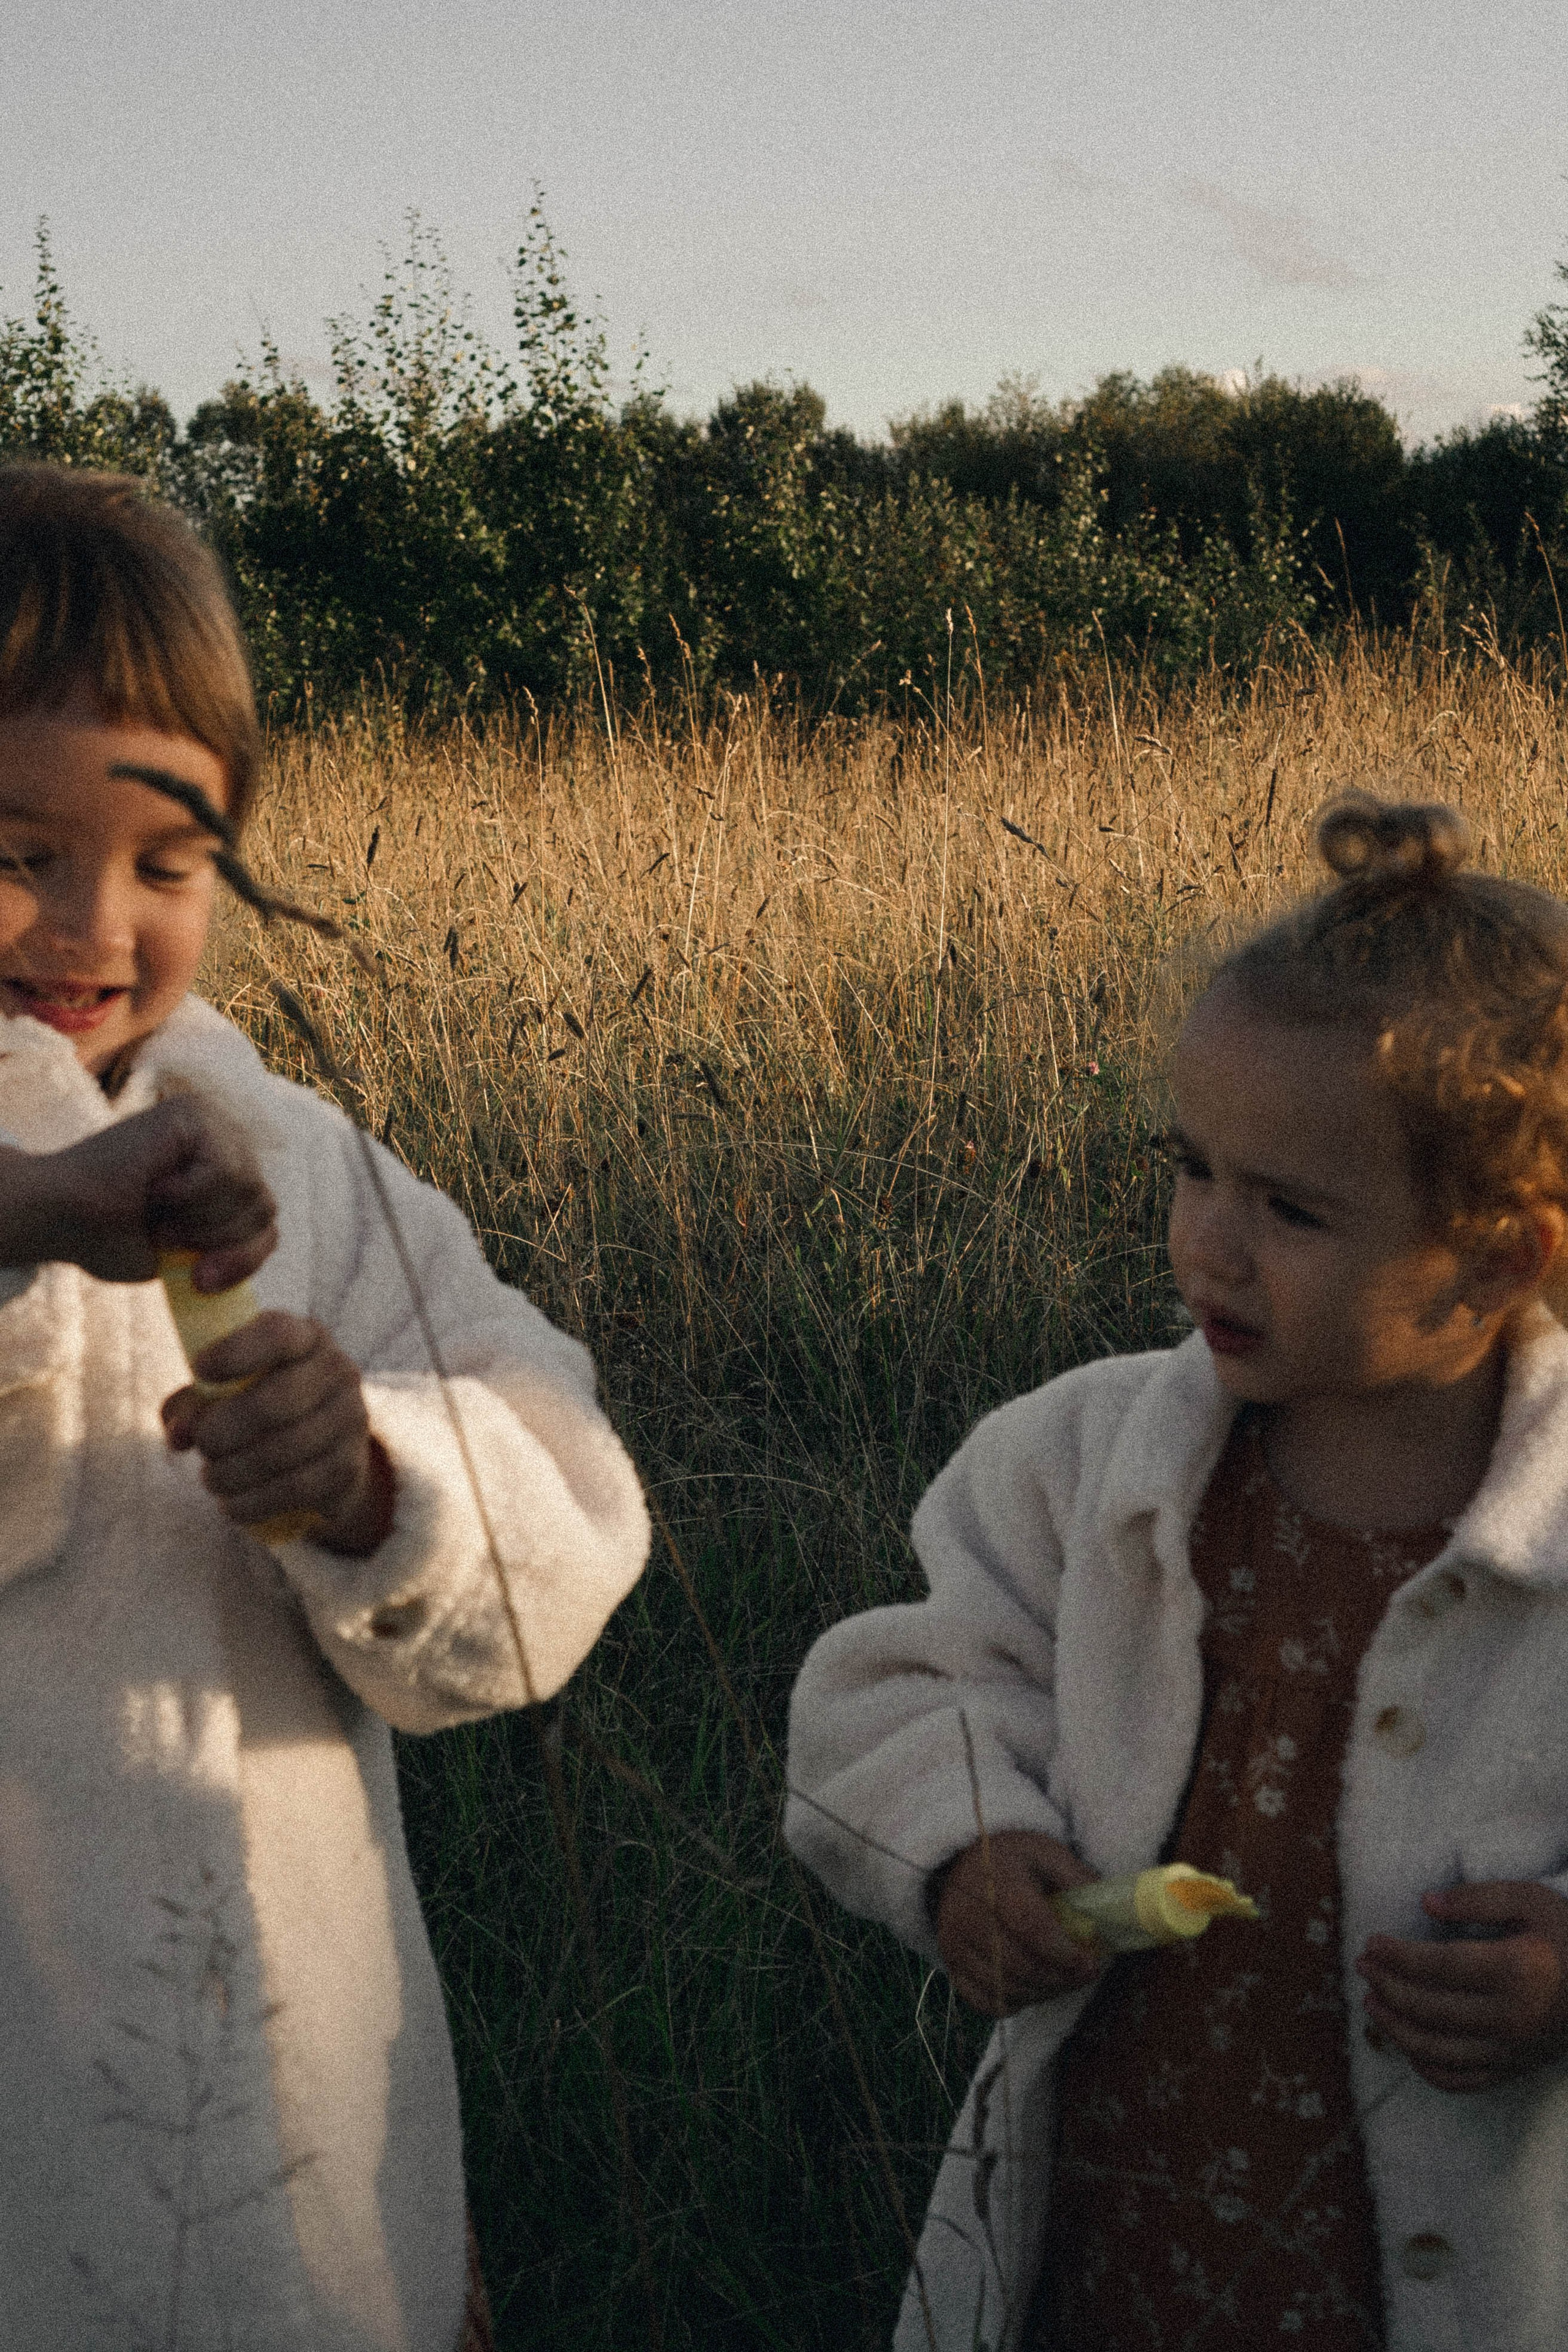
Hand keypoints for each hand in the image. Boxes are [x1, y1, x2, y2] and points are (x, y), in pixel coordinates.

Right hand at [4, 1095, 275, 1290]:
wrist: (60, 1216)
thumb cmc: (112, 1235)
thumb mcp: (185, 1252)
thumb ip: (229, 1243)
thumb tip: (269, 1241)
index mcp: (224, 1172)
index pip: (266, 1219)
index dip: (243, 1257)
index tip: (202, 1281)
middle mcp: (224, 1140)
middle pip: (264, 1206)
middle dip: (219, 1240)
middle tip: (169, 1239)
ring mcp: (210, 1121)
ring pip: (247, 1189)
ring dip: (200, 1219)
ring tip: (159, 1213)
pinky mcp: (192, 1114)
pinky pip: (222, 1170)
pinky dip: (188, 1194)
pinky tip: (154, 1186)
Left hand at [163, 1311, 394, 1556]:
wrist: (323, 1450)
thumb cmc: (259, 1405)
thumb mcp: (225, 1392)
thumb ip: (192, 1405)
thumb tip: (179, 1434)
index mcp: (305, 1337)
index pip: (276, 1335)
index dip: (235, 1352)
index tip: (199, 1370)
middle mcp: (337, 1370)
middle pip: (276, 1402)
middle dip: (225, 1431)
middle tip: (202, 1447)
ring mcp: (351, 1417)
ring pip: (283, 1451)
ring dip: (234, 1473)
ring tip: (211, 1480)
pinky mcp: (351, 1465)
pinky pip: (296, 1488)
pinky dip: (254, 1502)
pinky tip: (232, 1505)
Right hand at [933, 1830, 1105, 2015]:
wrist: (963, 1863)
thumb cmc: (1012, 1860)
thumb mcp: (1046, 1853)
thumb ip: (1076, 1879)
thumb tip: (1106, 1916)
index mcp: (995, 1882)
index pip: (1029, 1925)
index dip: (1063, 1951)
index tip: (1091, 1962)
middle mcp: (967, 1916)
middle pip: (1017, 1964)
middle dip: (1059, 1978)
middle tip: (1085, 1975)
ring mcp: (954, 1944)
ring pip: (1003, 1988)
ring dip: (1042, 1993)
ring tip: (1063, 1980)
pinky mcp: (950, 1965)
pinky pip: (984, 2002)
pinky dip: (1013, 2004)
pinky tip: (1032, 1988)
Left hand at [1357, 1881, 1567, 2092]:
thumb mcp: (1532, 1901)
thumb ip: (1479, 1898)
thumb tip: (1427, 1902)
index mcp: (1516, 1971)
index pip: (1436, 1967)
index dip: (1396, 1956)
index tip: (1370, 1943)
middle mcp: (1511, 2018)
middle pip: (1429, 2008)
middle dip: (1387, 1987)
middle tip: (1362, 1967)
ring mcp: (1512, 2051)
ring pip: (1436, 2050)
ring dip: (1395, 2029)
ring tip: (1372, 2003)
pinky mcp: (1515, 2070)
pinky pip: (1460, 2080)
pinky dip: (1427, 2068)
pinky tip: (1408, 2046)